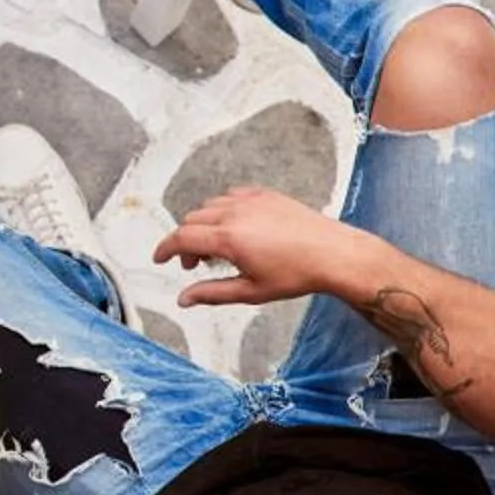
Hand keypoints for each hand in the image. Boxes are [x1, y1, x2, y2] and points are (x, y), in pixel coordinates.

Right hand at [150, 188, 372, 307]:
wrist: (334, 254)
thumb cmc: (296, 275)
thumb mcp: (250, 291)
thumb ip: (212, 293)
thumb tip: (183, 300)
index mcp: (228, 238)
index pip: (182, 237)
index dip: (165, 248)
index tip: (159, 258)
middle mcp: (235, 213)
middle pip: (192, 220)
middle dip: (186, 241)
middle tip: (195, 264)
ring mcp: (251, 200)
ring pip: (209, 206)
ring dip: (203, 224)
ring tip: (217, 247)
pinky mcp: (265, 194)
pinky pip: (231, 195)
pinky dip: (223, 209)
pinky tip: (234, 226)